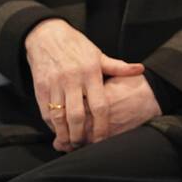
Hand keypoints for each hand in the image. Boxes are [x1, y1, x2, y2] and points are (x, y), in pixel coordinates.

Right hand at [24, 18, 145, 150]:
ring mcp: (55, 85)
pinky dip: (52, 125)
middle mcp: (72, 80)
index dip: (102, 125)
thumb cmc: (76, 47)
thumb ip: (118, 67)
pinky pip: (46, 112)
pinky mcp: (40, 88)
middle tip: (84, 146)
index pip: (99, 105)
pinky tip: (58, 131)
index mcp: (90, 72)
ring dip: (65, 134)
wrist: (46, 35)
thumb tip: (141, 69)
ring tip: (71, 144)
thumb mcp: (98, 54)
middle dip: (81, 135)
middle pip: (77, 115)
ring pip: (59, 117)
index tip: (103, 138)